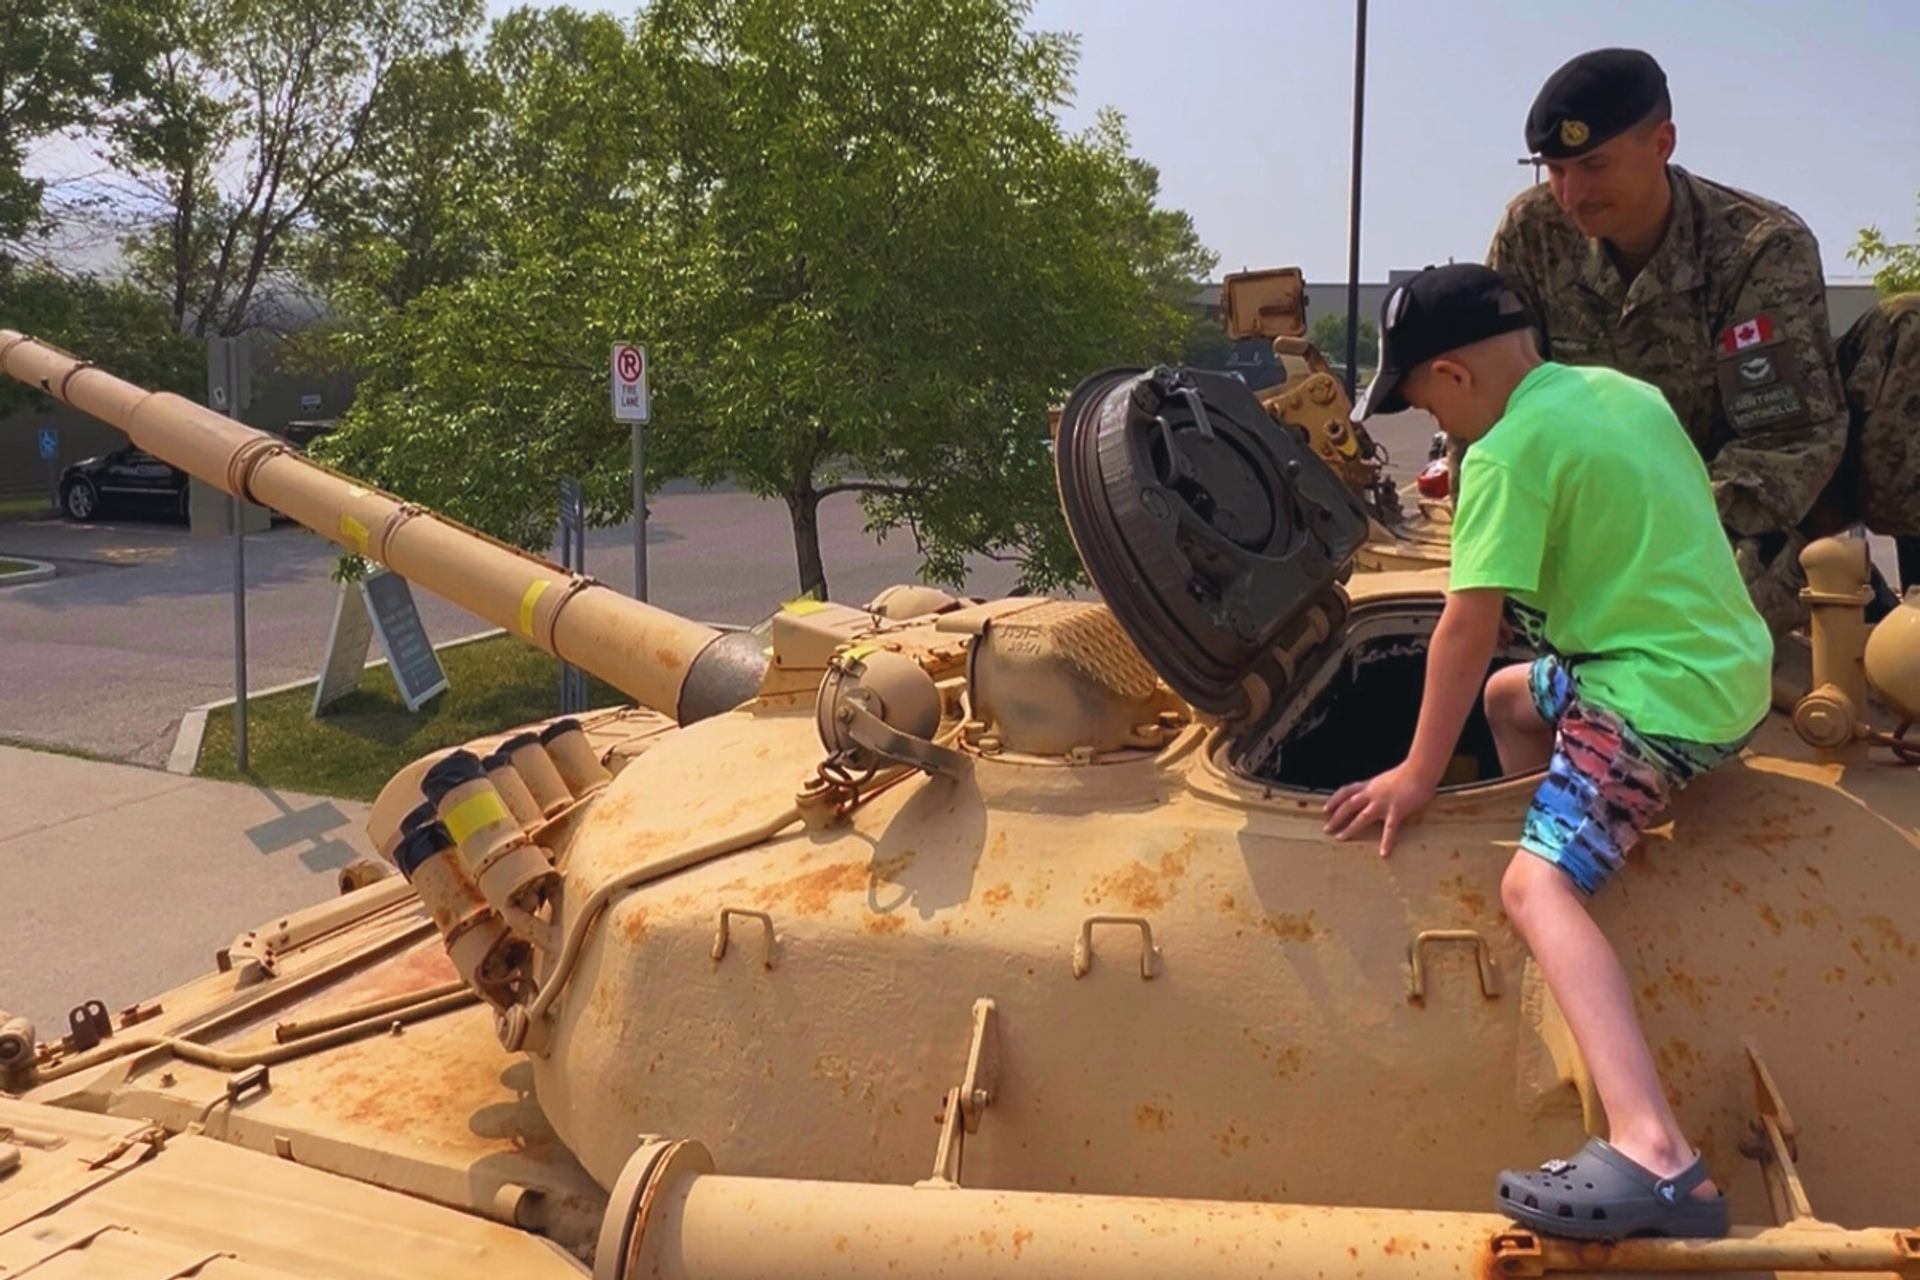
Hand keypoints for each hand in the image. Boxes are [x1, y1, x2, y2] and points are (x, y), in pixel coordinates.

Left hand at [1322, 763, 1437, 857]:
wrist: (1419, 769)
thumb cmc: (1408, 773)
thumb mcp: (1386, 779)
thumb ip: (1379, 788)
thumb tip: (1377, 796)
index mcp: (1370, 785)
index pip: (1346, 791)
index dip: (1334, 800)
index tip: (1326, 809)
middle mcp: (1372, 794)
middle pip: (1348, 805)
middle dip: (1336, 817)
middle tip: (1326, 828)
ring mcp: (1383, 803)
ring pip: (1361, 817)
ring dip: (1350, 828)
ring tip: (1340, 838)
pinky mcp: (1396, 810)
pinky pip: (1390, 829)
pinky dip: (1387, 841)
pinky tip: (1384, 853)